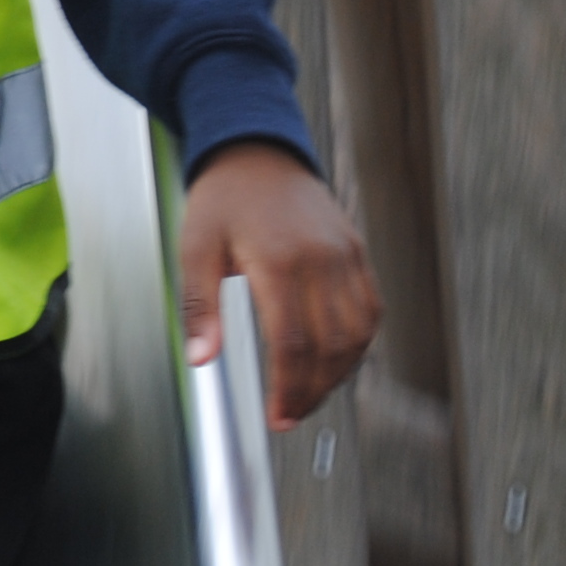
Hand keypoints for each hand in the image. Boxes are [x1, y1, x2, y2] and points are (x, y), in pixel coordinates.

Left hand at [177, 140, 375, 427]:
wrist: (256, 151)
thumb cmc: (223, 198)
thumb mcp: (195, 248)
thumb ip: (200, 307)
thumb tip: (201, 359)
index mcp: (278, 261)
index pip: (294, 344)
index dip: (289, 388)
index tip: (278, 414)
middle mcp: (320, 260)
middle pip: (332, 347)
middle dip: (313, 391)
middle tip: (291, 414)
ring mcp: (344, 255)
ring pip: (359, 333)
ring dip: (340, 373)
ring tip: (312, 394)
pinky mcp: (356, 251)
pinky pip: (371, 307)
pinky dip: (360, 342)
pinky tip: (339, 359)